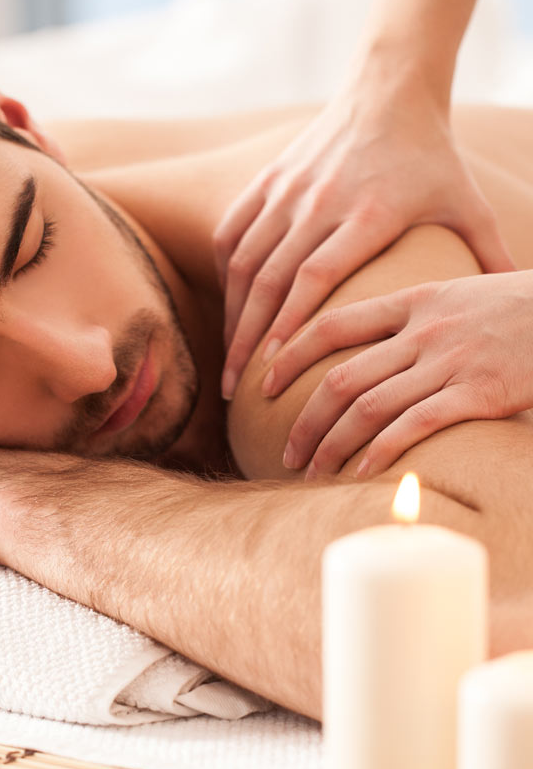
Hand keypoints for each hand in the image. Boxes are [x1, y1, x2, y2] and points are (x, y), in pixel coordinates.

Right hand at [214, 78, 513, 399]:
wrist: (389, 91)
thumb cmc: (431, 157)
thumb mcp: (466, 204)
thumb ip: (490, 255)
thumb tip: (522, 302)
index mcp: (368, 211)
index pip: (314, 276)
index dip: (289, 324)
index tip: (272, 369)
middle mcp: (319, 201)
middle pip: (270, 279)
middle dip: (247, 339)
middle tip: (234, 388)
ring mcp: (287, 190)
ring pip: (245, 262)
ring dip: (232, 315)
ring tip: (228, 359)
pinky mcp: (268, 181)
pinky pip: (233, 234)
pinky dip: (227, 275)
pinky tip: (230, 307)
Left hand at [262, 270, 532, 478]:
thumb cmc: (523, 309)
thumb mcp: (462, 296)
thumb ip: (415, 318)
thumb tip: (372, 349)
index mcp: (415, 300)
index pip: (333, 324)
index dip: (290, 354)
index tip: (262, 380)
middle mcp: (425, 329)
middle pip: (341, 377)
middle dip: (303, 418)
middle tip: (285, 449)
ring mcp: (451, 360)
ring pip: (368, 406)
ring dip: (331, 444)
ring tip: (310, 471)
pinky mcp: (479, 391)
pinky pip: (414, 424)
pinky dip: (380, 450)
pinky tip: (360, 472)